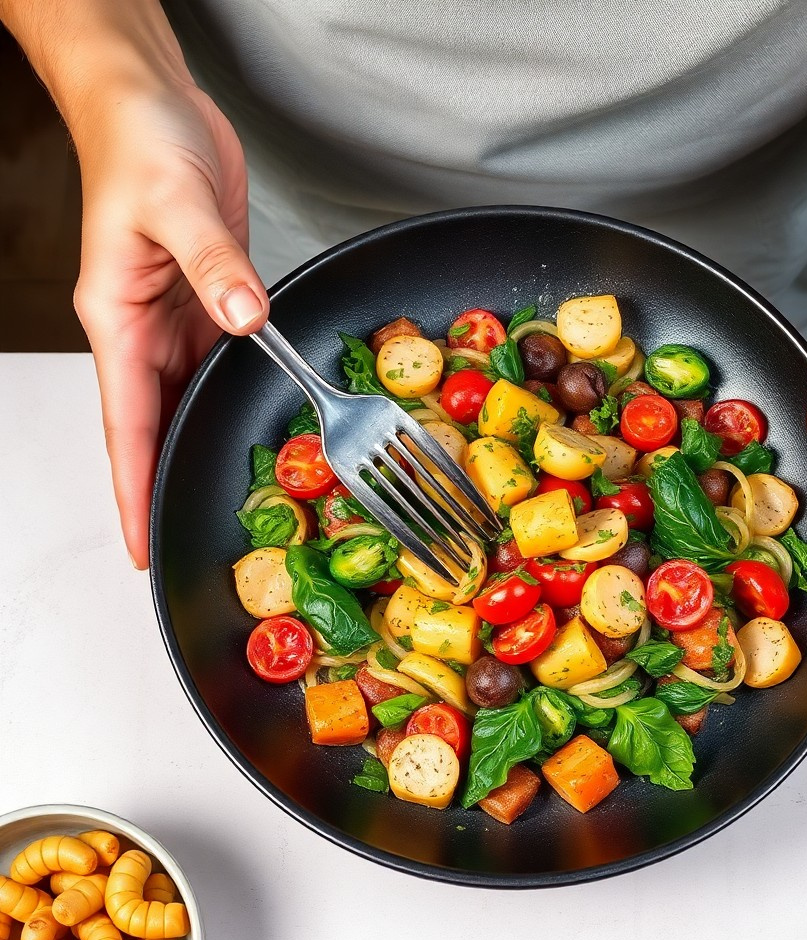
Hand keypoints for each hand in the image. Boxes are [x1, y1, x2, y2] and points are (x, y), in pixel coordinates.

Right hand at [73, 81, 268, 568]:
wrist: (155, 100)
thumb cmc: (139, 143)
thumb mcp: (176, 203)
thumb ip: (215, 267)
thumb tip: (246, 320)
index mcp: (119, 320)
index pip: (126, 426)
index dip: (134, 490)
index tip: (142, 545)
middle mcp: (147, 331)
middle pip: (159, 426)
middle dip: (175, 483)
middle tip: (203, 540)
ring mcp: (181, 319)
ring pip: (195, 399)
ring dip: (211, 444)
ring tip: (236, 498)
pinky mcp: (215, 301)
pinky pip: (229, 362)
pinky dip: (244, 393)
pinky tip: (262, 418)